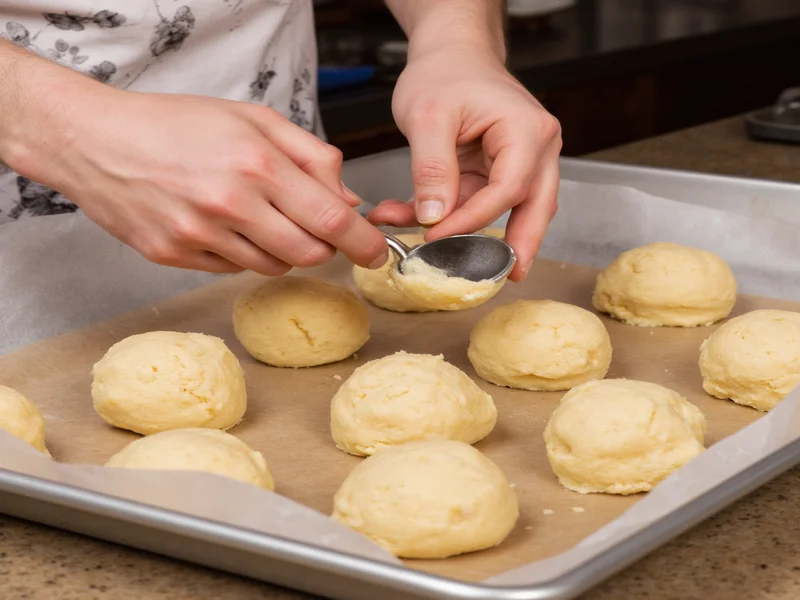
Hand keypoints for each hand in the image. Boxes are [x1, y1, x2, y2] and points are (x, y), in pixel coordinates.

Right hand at [11, 85, 387, 275]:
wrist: (95, 140)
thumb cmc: (176, 123)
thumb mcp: (252, 119)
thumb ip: (310, 157)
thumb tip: (349, 199)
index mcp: (256, 164)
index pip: (331, 219)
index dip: (363, 242)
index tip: (376, 253)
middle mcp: (230, 204)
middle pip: (308, 253)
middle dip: (324, 248)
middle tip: (316, 230)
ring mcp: (199, 235)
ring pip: (273, 267)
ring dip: (283, 251)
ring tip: (259, 217)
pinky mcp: (175, 257)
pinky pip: (233, 270)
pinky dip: (243, 255)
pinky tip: (224, 226)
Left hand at [368, 46, 561, 280]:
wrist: (450, 53)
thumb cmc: (445, 72)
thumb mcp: (428, 116)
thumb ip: (432, 168)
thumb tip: (433, 218)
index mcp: (527, 132)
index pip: (508, 189)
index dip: (473, 219)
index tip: (435, 236)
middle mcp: (535, 150)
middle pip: (535, 208)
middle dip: (520, 245)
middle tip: (509, 277)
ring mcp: (519, 162)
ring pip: (508, 211)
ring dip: (473, 235)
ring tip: (449, 261)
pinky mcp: (496, 172)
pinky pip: (480, 203)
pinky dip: (451, 217)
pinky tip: (414, 224)